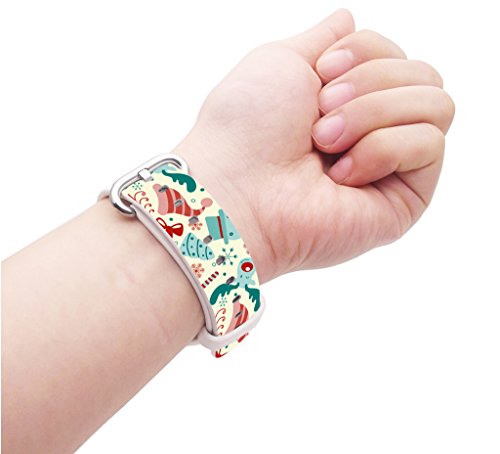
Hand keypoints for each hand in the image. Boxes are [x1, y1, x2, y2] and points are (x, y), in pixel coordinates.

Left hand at [175, 9, 454, 282]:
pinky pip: (430, 145)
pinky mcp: (404, 201)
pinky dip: (381, 149)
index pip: (399, 56)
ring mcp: (391, 168)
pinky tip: (341, 176)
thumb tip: (349, 19)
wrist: (237, 189)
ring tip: (325, 143)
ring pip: (437, 106)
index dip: (366, 51)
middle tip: (320, 113)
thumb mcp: (284, 59)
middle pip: (424, 76)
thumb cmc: (247, 128)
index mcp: (349, 101)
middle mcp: (373, 132)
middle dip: (370, 82)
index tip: (323, 72)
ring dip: (373, 113)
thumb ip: (324, 39)